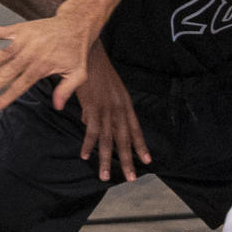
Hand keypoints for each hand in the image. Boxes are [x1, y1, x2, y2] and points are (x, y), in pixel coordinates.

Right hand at [0, 13, 92, 112]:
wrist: (75, 24)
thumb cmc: (76, 51)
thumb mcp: (78, 73)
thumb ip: (66, 90)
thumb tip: (57, 106)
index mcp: (42, 65)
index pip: (20, 85)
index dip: (5, 97)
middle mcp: (30, 52)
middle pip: (6, 73)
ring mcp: (23, 39)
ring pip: (0, 55)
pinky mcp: (19, 29)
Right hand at [74, 43, 150, 181]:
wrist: (88, 53)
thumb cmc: (95, 70)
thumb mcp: (104, 91)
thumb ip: (97, 110)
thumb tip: (88, 125)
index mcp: (125, 104)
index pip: (136, 129)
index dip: (141, 146)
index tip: (147, 161)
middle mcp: (119, 109)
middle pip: (125, 139)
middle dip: (128, 160)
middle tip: (131, 178)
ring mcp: (106, 109)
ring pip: (109, 140)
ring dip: (106, 159)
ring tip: (106, 176)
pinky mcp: (93, 107)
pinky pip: (92, 130)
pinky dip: (88, 144)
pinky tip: (85, 155)